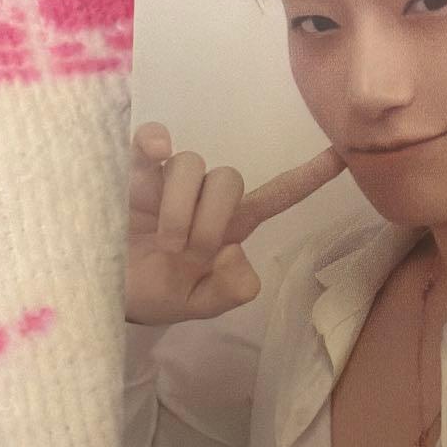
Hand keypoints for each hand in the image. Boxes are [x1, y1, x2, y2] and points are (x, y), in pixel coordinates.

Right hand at [125, 121, 345, 324]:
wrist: (104, 294)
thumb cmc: (158, 292)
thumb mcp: (197, 304)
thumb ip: (228, 292)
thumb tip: (237, 260)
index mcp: (230, 225)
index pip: (276, 195)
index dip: (309, 176)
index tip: (342, 154)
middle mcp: (203, 196)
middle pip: (228, 179)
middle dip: (209, 219)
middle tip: (186, 252)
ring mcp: (167, 182)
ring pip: (191, 165)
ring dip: (178, 206)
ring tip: (160, 240)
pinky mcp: (131, 175)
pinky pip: (147, 144)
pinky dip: (152, 142)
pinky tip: (153, 151)